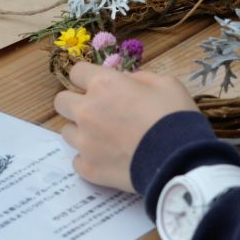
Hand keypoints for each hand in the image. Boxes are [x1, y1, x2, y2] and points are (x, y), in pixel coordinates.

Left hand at [53, 62, 200, 192]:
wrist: (179, 161)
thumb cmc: (175, 116)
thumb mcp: (166, 83)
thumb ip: (139, 78)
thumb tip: (126, 82)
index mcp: (104, 84)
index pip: (76, 72)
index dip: (87, 77)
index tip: (97, 85)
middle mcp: (86, 110)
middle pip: (61, 101)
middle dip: (76, 103)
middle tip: (97, 111)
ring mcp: (84, 142)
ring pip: (66, 131)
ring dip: (81, 132)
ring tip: (105, 139)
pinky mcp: (87, 168)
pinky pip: (77, 159)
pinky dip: (90, 158)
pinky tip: (108, 159)